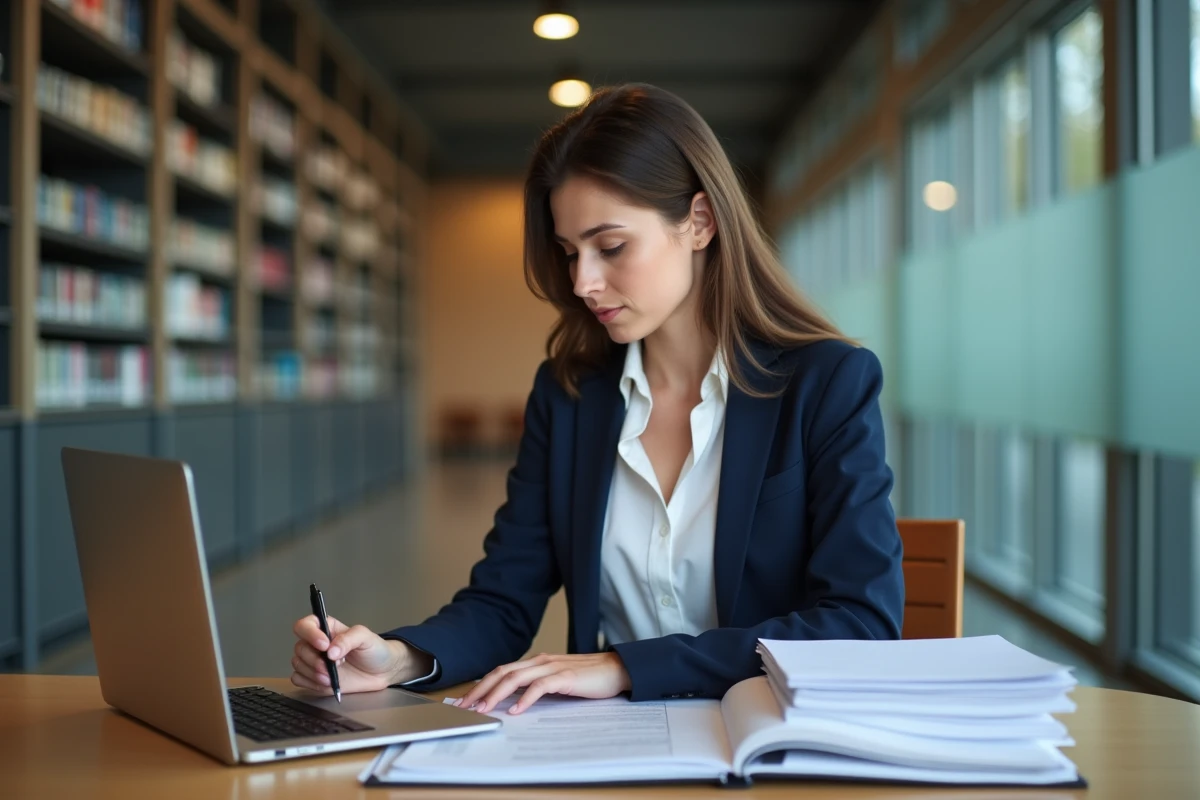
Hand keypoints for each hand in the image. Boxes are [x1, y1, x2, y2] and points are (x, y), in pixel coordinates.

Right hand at [291, 614, 417, 694]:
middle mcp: (316, 644)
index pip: (305, 625)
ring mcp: (314, 661)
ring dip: (312, 673)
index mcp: (327, 628)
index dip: (310, 634)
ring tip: (332, 678)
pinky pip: (298, 680)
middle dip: (314, 660)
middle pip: (299, 648)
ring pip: (297, 664)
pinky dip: (310, 683)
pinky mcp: (314, 678)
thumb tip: (331, 652)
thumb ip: (348, 639)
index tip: (325, 646)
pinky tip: (326, 683)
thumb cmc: (375, 650)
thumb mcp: (366, 638)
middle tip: (332, 667)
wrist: (382, 672)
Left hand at [454, 652, 630, 714]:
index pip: (502, 671)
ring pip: (515, 678)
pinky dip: (526, 698)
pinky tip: (516, 711)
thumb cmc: (588, 678)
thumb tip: (512, 700)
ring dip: (496, 694)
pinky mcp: (565, 677)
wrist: (616, 670)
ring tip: (484, 709)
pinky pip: (540, 687)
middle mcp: (540, 661)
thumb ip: (536, 686)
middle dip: (480, 689)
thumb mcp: (556, 681)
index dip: (482, 685)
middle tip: (465, 706)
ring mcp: (552, 667)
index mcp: (536, 662)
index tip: (466, 700)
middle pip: (502, 672)